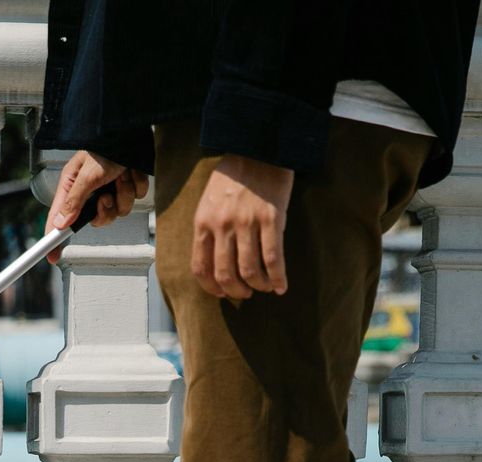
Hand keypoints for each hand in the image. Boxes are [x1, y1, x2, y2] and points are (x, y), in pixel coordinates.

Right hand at [48, 151, 147, 263]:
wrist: (131, 130)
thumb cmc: (105, 146)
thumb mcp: (87, 174)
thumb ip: (75, 201)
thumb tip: (61, 224)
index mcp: (73, 186)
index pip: (60, 218)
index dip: (55, 239)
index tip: (52, 257)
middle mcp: (91, 190)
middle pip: (96, 220)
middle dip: (106, 210)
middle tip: (106, 195)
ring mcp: (111, 188)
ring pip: (119, 211)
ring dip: (123, 194)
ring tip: (122, 174)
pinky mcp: (128, 185)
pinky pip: (134, 198)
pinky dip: (136, 185)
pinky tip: (132, 170)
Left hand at [193, 155, 292, 299]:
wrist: (259, 147)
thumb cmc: (234, 175)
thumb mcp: (210, 201)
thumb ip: (209, 228)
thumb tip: (214, 261)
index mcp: (203, 221)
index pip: (201, 267)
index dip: (211, 287)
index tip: (222, 292)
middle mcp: (223, 225)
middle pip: (225, 274)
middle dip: (236, 290)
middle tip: (245, 293)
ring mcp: (247, 222)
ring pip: (250, 271)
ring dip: (258, 286)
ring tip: (263, 287)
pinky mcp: (272, 219)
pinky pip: (273, 258)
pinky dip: (277, 278)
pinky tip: (280, 286)